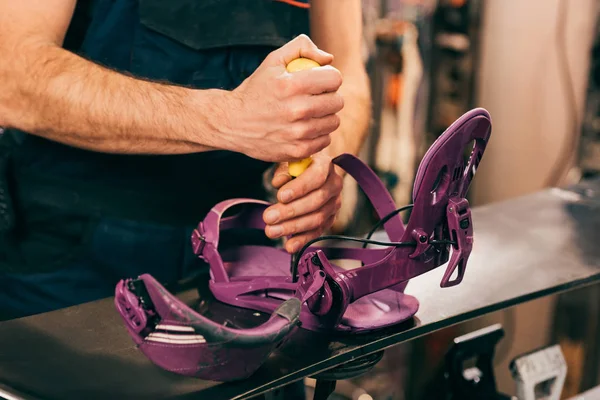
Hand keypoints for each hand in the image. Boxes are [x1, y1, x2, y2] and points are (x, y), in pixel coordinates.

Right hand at [219, 35, 343, 161]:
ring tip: (311, 113)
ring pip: (333, 122)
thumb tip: (328, 58)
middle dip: (331, 96)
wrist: (232, 122)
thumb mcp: (273, 60)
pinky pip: (325, 140)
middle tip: (317, 98)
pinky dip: (319, 135)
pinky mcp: (297, 150)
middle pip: (337, 102)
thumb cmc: (256, 90)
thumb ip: (301, 47)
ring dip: (326, 117)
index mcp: (291, 85)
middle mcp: (296, 110)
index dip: (330, 77)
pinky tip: (306, 128)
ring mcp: (297, 133)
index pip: (334, 78)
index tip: (321, 82)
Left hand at [262, 152, 342, 252]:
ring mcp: (334, 204)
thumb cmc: (295, 167)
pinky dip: (302, 240)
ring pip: (317, 219)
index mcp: (325, 165)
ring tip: (272, 231)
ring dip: (293, 227)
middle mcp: (334, 185)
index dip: (299, 188)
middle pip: (316, 201)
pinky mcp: (330, 219)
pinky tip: (289, 245)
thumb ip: (283, 171)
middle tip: (269, 217)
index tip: (280, 196)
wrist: (308, 174)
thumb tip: (278, 182)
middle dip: (290, 211)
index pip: (316, 177)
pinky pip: (317, 232)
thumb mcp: (287, 163)